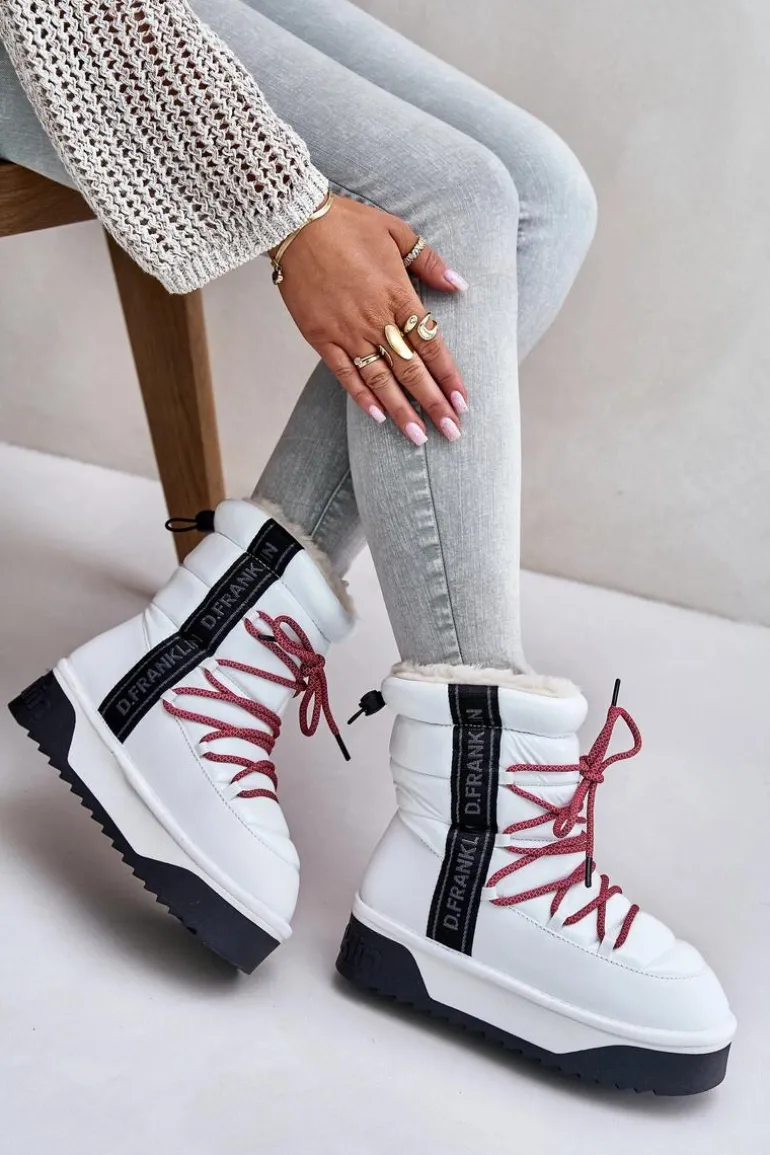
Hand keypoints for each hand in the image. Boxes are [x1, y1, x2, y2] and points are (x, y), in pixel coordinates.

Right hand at [271, 193, 468, 443]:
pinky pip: (344, 374)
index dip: (448, 377)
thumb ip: (430, 262)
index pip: (431, 345)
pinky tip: (378, 417)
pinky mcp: (320, 337)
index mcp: (398, 295)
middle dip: (433, 404)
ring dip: (401, 411)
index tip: (463, 402)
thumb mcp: (397, 231)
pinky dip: (361, 397)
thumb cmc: (348, 223)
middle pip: (411, 370)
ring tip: (418, 437)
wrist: (295, 222)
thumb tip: (459, 285)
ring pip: (380, 380)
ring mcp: (346, 331)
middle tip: (452, 432)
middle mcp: (375, 319)